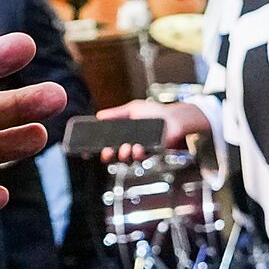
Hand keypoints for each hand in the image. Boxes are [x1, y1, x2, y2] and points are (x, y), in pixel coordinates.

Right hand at [96, 97, 210, 157]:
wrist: (174, 116)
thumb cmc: (156, 112)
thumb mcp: (132, 109)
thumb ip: (116, 113)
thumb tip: (99, 116)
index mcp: (125, 136)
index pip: (110, 146)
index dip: (102, 150)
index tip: (94, 150)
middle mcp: (132, 145)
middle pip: (116, 156)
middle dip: (110, 155)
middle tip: (107, 152)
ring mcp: (142, 150)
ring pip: (129, 159)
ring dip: (124, 155)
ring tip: (126, 147)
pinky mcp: (153, 153)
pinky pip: (143, 158)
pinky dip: (138, 154)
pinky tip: (137, 147)